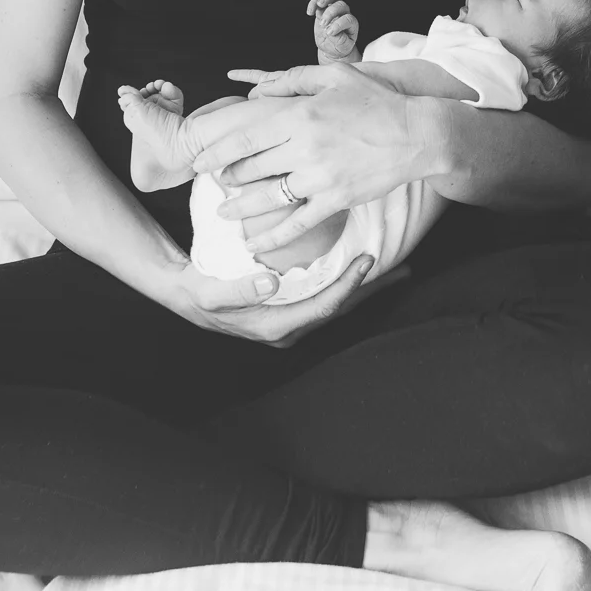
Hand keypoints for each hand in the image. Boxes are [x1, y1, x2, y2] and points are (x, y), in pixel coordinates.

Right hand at [171, 253, 375, 346]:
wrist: (187, 295)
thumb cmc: (199, 292)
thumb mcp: (212, 293)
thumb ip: (240, 289)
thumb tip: (272, 284)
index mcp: (276, 326)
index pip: (324, 306)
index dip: (349, 285)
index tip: (367, 261)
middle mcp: (289, 328)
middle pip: (340, 309)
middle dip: (371, 290)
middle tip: (404, 270)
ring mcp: (290, 321)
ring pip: (336, 303)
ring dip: (364, 288)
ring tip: (393, 270)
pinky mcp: (288, 310)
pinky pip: (324, 296)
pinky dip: (344, 283)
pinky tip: (358, 268)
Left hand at [179, 66, 438, 254]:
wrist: (418, 135)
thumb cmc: (378, 103)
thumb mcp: (337, 76)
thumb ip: (295, 78)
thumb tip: (259, 86)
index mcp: (301, 115)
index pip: (245, 137)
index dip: (216, 151)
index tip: (200, 160)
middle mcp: (305, 147)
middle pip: (251, 168)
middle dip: (228, 177)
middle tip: (217, 181)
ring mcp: (320, 177)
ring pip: (267, 197)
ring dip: (240, 208)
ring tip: (224, 212)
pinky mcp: (336, 200)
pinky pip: (298, 223)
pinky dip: (274, 236)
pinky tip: (256, 244)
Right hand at [307, 0, 359, 62]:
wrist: (332, 47)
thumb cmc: (340, 46)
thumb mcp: (343, 47)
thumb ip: (339, 39)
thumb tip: (330, 31)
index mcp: (352, 23)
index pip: (348, 19)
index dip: (338, 24)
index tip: (329, 33)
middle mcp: (344, 14)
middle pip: (341, 5)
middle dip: (331, 13)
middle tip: (323, 24)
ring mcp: (334, 10)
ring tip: (319, 5)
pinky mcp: (323, 10)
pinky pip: (319, 1)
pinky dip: (314, 3)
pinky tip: (310, 12)